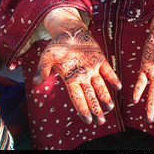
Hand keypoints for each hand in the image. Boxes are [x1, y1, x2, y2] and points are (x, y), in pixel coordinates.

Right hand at [33, 7, 121, 125]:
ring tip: (111, 108)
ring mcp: (92, 68)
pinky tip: (118, 87)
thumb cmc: (57, 45)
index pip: (77, 98)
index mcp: (70, 79)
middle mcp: (82, 77)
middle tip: (101, 122)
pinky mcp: (99, 59)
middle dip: (96, 109)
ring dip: (105, 97)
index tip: (88, 121)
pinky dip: (113, 78)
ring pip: (100, 86)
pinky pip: (108, 71)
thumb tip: (34, 81)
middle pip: (90, 96)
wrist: (68, 31)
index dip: (82, 109)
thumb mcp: (47, 56)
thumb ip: (43, 69)